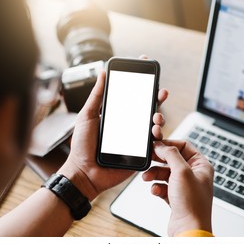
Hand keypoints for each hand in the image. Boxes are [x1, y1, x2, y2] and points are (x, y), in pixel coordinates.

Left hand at [58, 66, 168, 201]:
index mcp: (118, 114)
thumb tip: (102, 73)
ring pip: (154, 124)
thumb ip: (96, 96)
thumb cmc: (82, 146)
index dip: (142, 83)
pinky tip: (156, 131)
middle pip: (148, 108)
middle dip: (157, 98)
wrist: (84, 173)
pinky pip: (154, 143)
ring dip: (160, 117)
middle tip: (161, 92)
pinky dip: (158, 135)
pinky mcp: (141, 153)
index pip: (133, 96)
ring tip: (156, 117)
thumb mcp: (87, 116)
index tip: (147, 70)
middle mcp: (129, 125)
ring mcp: (136, 139)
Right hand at [142, 140, 213, 235]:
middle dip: (159, 161)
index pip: (185, 146)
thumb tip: (161, 145)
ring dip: (155, 174)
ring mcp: (185, 187)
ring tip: (147, 177)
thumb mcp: (181, 172)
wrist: (189, 230)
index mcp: (201, 165)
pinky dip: (157, 188)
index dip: (169, 145)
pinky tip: (155, 191)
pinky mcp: (176, 198)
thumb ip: (171, 154)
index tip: (156, 146)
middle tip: (149, 159)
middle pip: (173, 159)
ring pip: (166, 173)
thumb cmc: (192, 204)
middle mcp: (195, 175)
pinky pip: (163, 187)